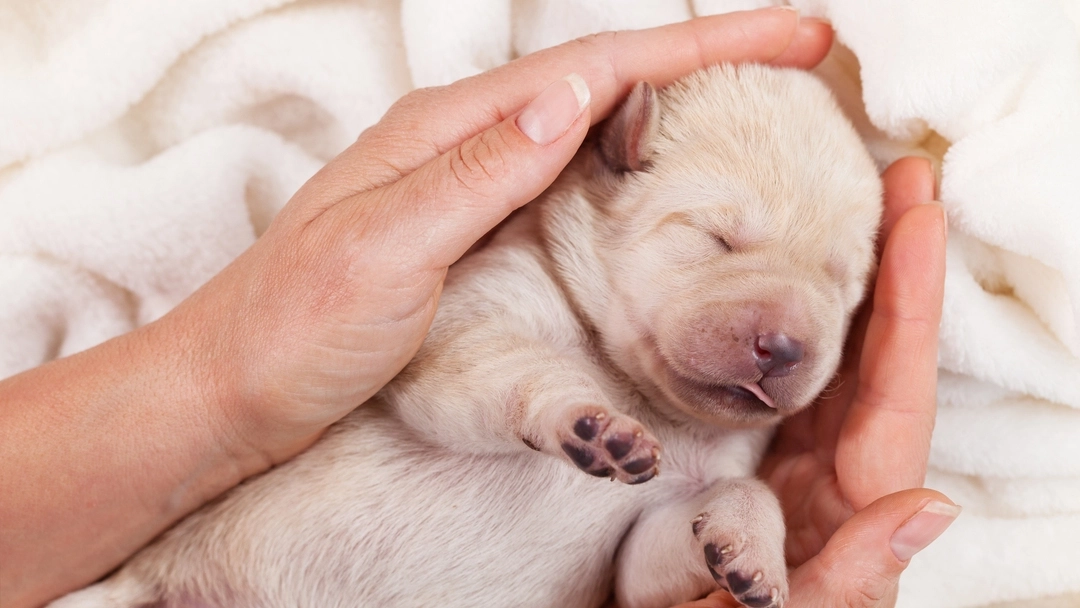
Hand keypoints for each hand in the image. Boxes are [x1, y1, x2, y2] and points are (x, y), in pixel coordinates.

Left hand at [164, 7, 834, 464]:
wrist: (232, 391)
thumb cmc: (295, 327)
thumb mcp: (386, 250)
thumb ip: (478, 174)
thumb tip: (570, 97)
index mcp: (448, 133)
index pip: (595, 71)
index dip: (699, 47)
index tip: (792, 32)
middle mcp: (461, 146)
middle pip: (602, 82)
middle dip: (704, 60)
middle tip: (797, 53)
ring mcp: (464, 186)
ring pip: (588, 126)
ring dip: (671, 105)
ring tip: (749, 99)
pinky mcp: (466, 230)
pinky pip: (563, 179)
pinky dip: (624, 163)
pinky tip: (651, 175)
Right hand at [676, 158, 952, 607]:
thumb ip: (854, 575)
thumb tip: (932, 504)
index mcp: (857, 497)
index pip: (896, 384)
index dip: (911, 298)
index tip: (920, 214)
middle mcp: (839, 463)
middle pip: (879, 347)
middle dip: (897, 259)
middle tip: (905, 175)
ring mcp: (800, 453)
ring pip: (835, 350)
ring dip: (850, 272)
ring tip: (859, 199)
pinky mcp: (758, 452)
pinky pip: (786, 372)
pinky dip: (794, 316)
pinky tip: (783, 272)